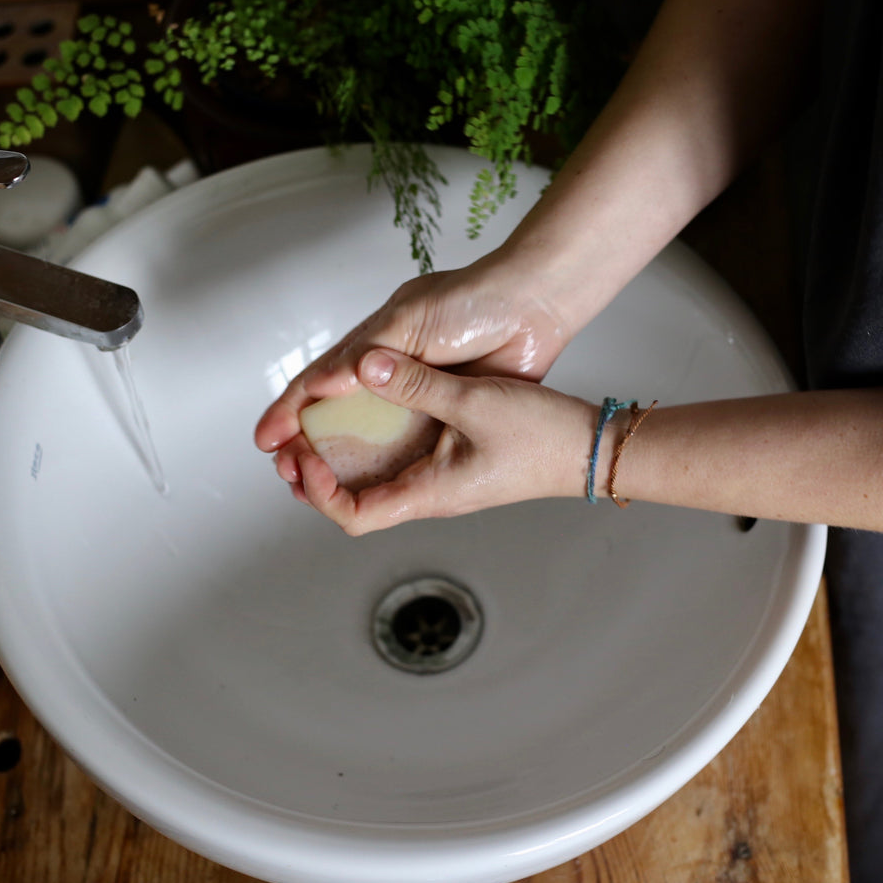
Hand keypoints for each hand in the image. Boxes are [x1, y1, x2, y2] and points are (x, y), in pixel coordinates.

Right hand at [254, 256, 570, 485]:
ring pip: (372, 434)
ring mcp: (420, 393)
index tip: (267, 440)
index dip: (290, 411)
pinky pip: (411, 442)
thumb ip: (375, 355)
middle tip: (289, 473)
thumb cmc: (476, 299)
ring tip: (319, 487)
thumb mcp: (414, 322)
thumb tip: (328, 384)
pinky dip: (388, 462)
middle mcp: (392, 370)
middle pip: (338, 414)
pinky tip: (373, 483)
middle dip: (309, 443)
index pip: (320, 382)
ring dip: (344, 459)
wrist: (534, 304)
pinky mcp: (449, 409)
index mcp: (375, 344)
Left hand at [291, 348, 595, 534]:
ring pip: (374, 482)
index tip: (304, 456)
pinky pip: (398, 462)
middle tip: (290, 446)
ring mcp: (441, 482)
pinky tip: (363, 415)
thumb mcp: (474, 401)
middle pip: (355, 503)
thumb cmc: (542, 434)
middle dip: (316, 478)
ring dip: (339, 461)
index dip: (319, 492)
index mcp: (429, 493)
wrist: (592, 448)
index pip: (354, 515)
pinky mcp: (453, 464)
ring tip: (313, 431)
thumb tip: (363, 367)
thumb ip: (416, 383)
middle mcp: (430, 495)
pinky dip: (370, 445)